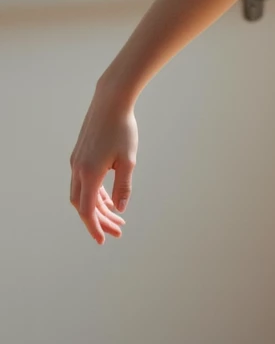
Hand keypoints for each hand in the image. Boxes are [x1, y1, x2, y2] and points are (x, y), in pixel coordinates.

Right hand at [69, 86, 138, 244]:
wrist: (110, 102)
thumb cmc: (122, 130)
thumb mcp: (128, 161)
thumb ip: (123, 187)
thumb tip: (121, 208)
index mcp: (89, 173)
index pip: (87, 210)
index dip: (94, 227)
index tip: (102, 241)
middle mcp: (78, 169)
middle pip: (83, 205)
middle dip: (99, 221)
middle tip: (117, 232)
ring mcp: (77, 162)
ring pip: (83, 194)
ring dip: (99, 208)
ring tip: (118, 219)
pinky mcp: (81, 155)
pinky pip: (85, 182)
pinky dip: (96, 195)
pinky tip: (110, 201)